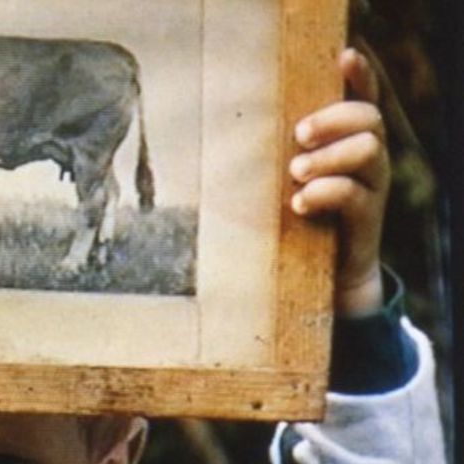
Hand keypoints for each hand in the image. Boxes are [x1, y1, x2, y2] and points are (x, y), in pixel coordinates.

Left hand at [290, 48, 389, 317]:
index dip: (361, 75)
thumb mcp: (284, 180)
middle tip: (299, 134)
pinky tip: (300, 202)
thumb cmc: (293, 218)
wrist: (323, 277)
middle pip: (369, 118)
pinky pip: (355, 194)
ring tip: (296, 172)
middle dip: (334, 119)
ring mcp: (373, 187)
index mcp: (349, 141)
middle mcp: (369, 158)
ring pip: (369, 150)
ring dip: (329, 156)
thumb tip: (221, 130)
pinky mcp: (367, 218)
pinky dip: (325, 193)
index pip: (364, 98)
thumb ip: (275, 155)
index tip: (344, 56)